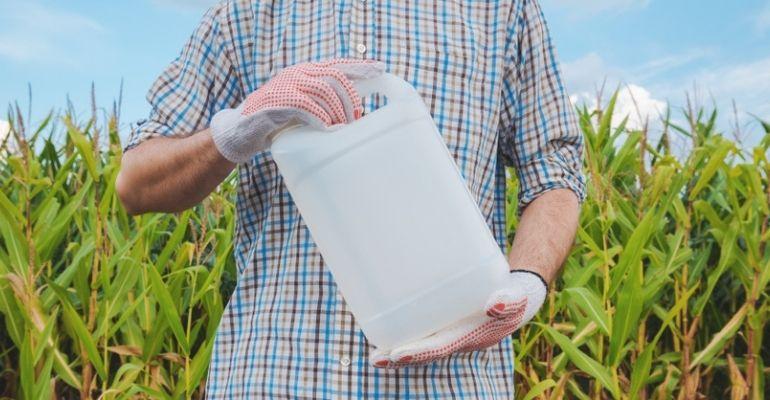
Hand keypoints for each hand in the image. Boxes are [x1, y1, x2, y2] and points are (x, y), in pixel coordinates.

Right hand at [210, 58, 385, 162]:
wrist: (241, 131)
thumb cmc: (276, 123)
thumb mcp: (303, 110)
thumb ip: (323, 106)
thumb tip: (354, 117)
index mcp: (306, 73)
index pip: (337, 64)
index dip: (360, 67)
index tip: (381, 70)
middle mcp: (297, 74)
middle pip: (335, 76)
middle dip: (351, 97)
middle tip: (356, 118)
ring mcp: (285, 87)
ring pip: (323, 90)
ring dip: (338, 110)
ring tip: (343, 128)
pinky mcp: (275, 103)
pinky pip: (304, 106)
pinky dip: (320, 119)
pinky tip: (328, 130)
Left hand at [370, 270, 547, 368]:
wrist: (516, 296)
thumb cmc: (514, 296)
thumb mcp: (516, 297)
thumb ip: (508, 300)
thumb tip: (492, 304)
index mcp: (470, 337)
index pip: (440, 347)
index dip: (419, 351)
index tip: (397, 354)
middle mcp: (457, 340)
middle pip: (425, 352)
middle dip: (399, 357)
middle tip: (375, 358)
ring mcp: (450, 333)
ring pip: (420, 345)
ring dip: (397, 350)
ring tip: (374, 354)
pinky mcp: (445, 322)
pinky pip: (423, 331)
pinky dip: (405, 333)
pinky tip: (387, 324)